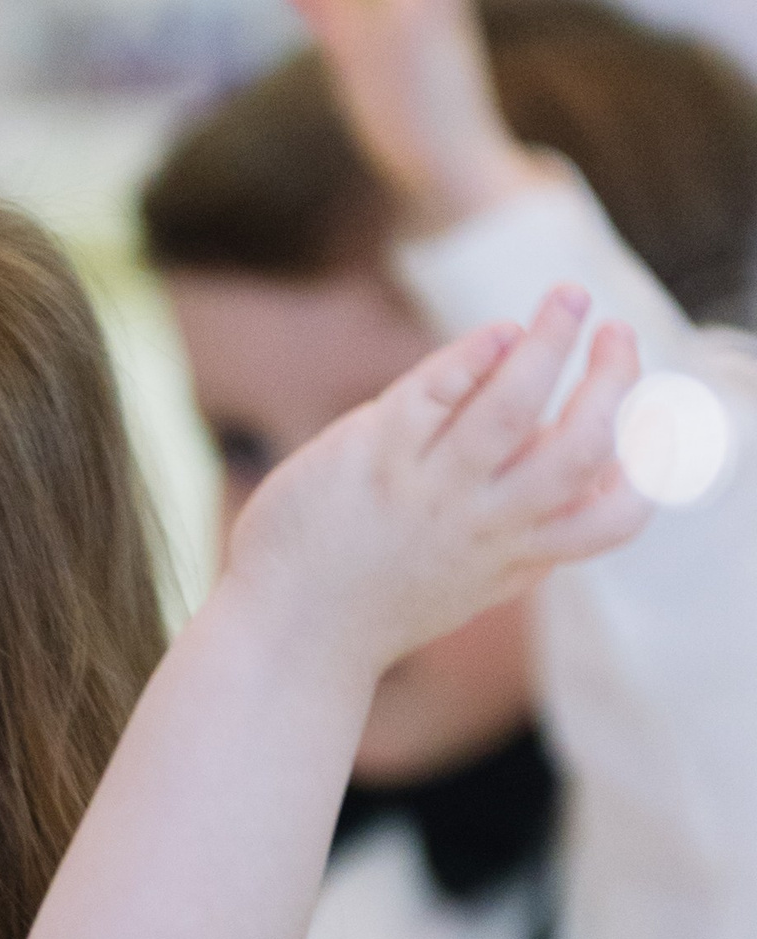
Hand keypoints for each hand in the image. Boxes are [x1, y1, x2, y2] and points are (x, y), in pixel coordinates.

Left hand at [226, 288, 648, 673]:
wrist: (286, 640)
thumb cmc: (374, 603)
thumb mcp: (469, 586)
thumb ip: (527, 543)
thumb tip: (593, 482)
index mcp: (515, 557)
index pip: (613, 519)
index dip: (649, 468)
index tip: (652, 424)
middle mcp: (483, 525)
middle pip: (581, 449)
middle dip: (614, 382)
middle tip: (620, 331)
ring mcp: (429, 490)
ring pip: (514, 408)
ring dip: (551, 341)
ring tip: (570, 297)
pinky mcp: (375, 455)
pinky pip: (439, 389)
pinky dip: (478, 352)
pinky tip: (496, 334)